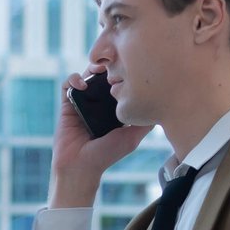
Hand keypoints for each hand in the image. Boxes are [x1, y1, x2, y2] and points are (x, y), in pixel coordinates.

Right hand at [46, 70, 150, 207]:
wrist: (80, 166)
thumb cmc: (106, 155)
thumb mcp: (132, 138)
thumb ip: (145, 123)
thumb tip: (161, 106)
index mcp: (113, 109)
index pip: (120, 84)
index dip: (124, 73)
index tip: (129, 69)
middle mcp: (98, 104)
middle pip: (104, 76)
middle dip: (108, 66)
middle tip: (113, 63)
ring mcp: (83, 103)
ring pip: (87, 76)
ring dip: (92, 67)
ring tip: (98, 68)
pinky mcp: (67, 104)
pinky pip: (68, 85)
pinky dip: (74, 79)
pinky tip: (82, 85)